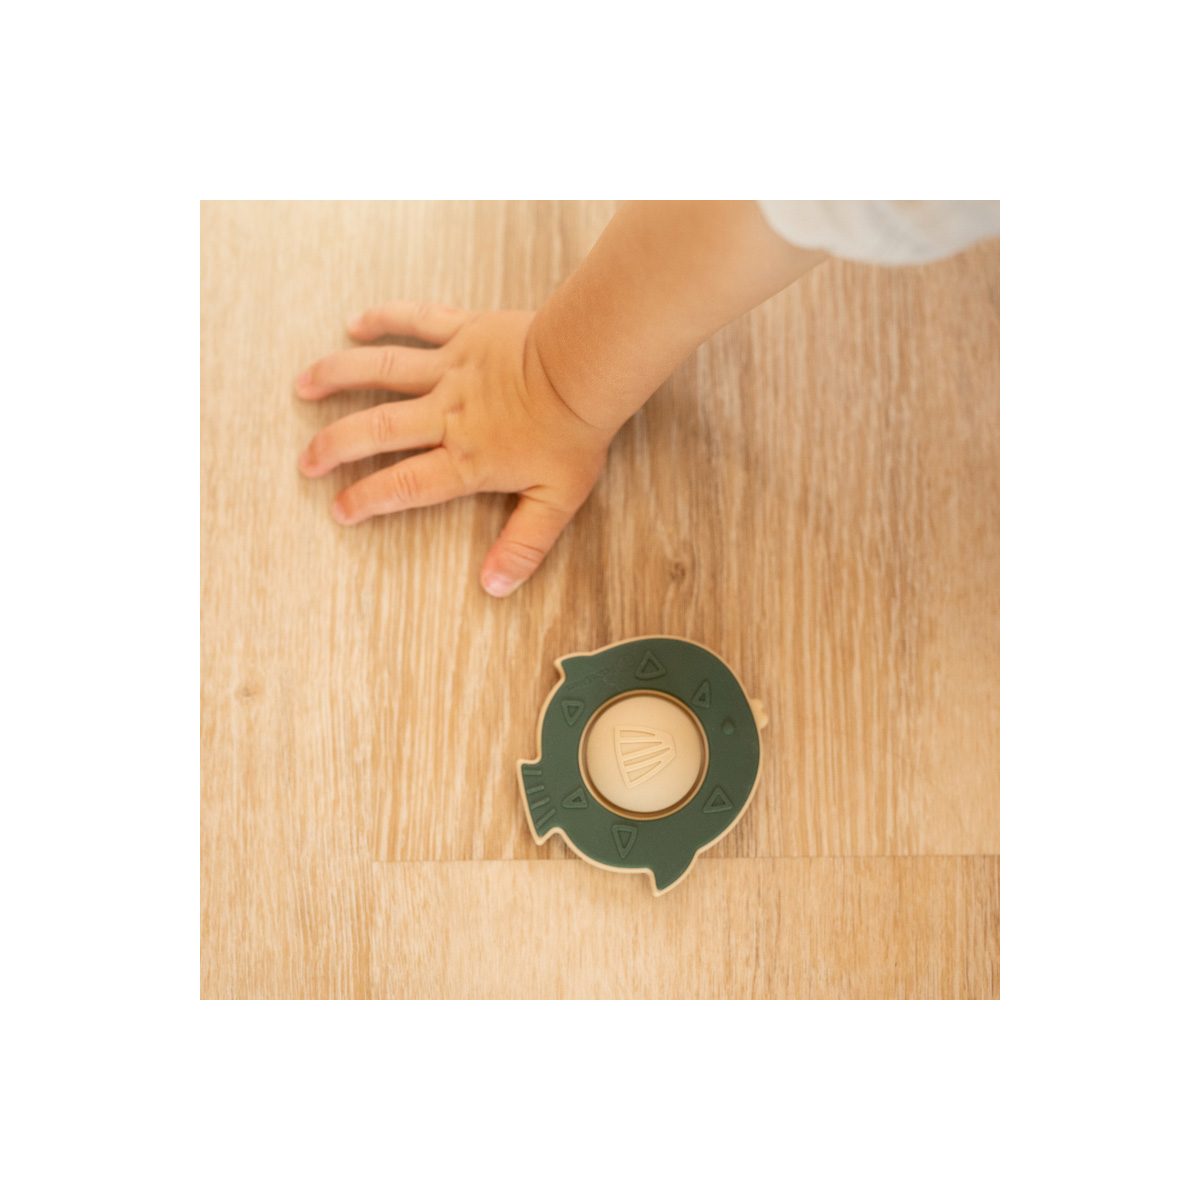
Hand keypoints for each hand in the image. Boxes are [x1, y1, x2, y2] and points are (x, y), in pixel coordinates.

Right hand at [295, 302, 611, 596]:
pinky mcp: (464, 331)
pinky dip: (385, 319)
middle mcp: (447, 413)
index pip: (405, 484)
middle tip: (307, 461)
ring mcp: (451, 368)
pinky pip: (417, 321)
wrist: (588, 366)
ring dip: (338, 376)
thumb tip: (494, 588)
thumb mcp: (557, 502)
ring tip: (303, 385)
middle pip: (377, 429)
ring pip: (381, 370)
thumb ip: (523, 546)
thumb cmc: (575, 434)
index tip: (339, 509)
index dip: (367, 499)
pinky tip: (356, 324)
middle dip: (335, 446)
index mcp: (466, 458)